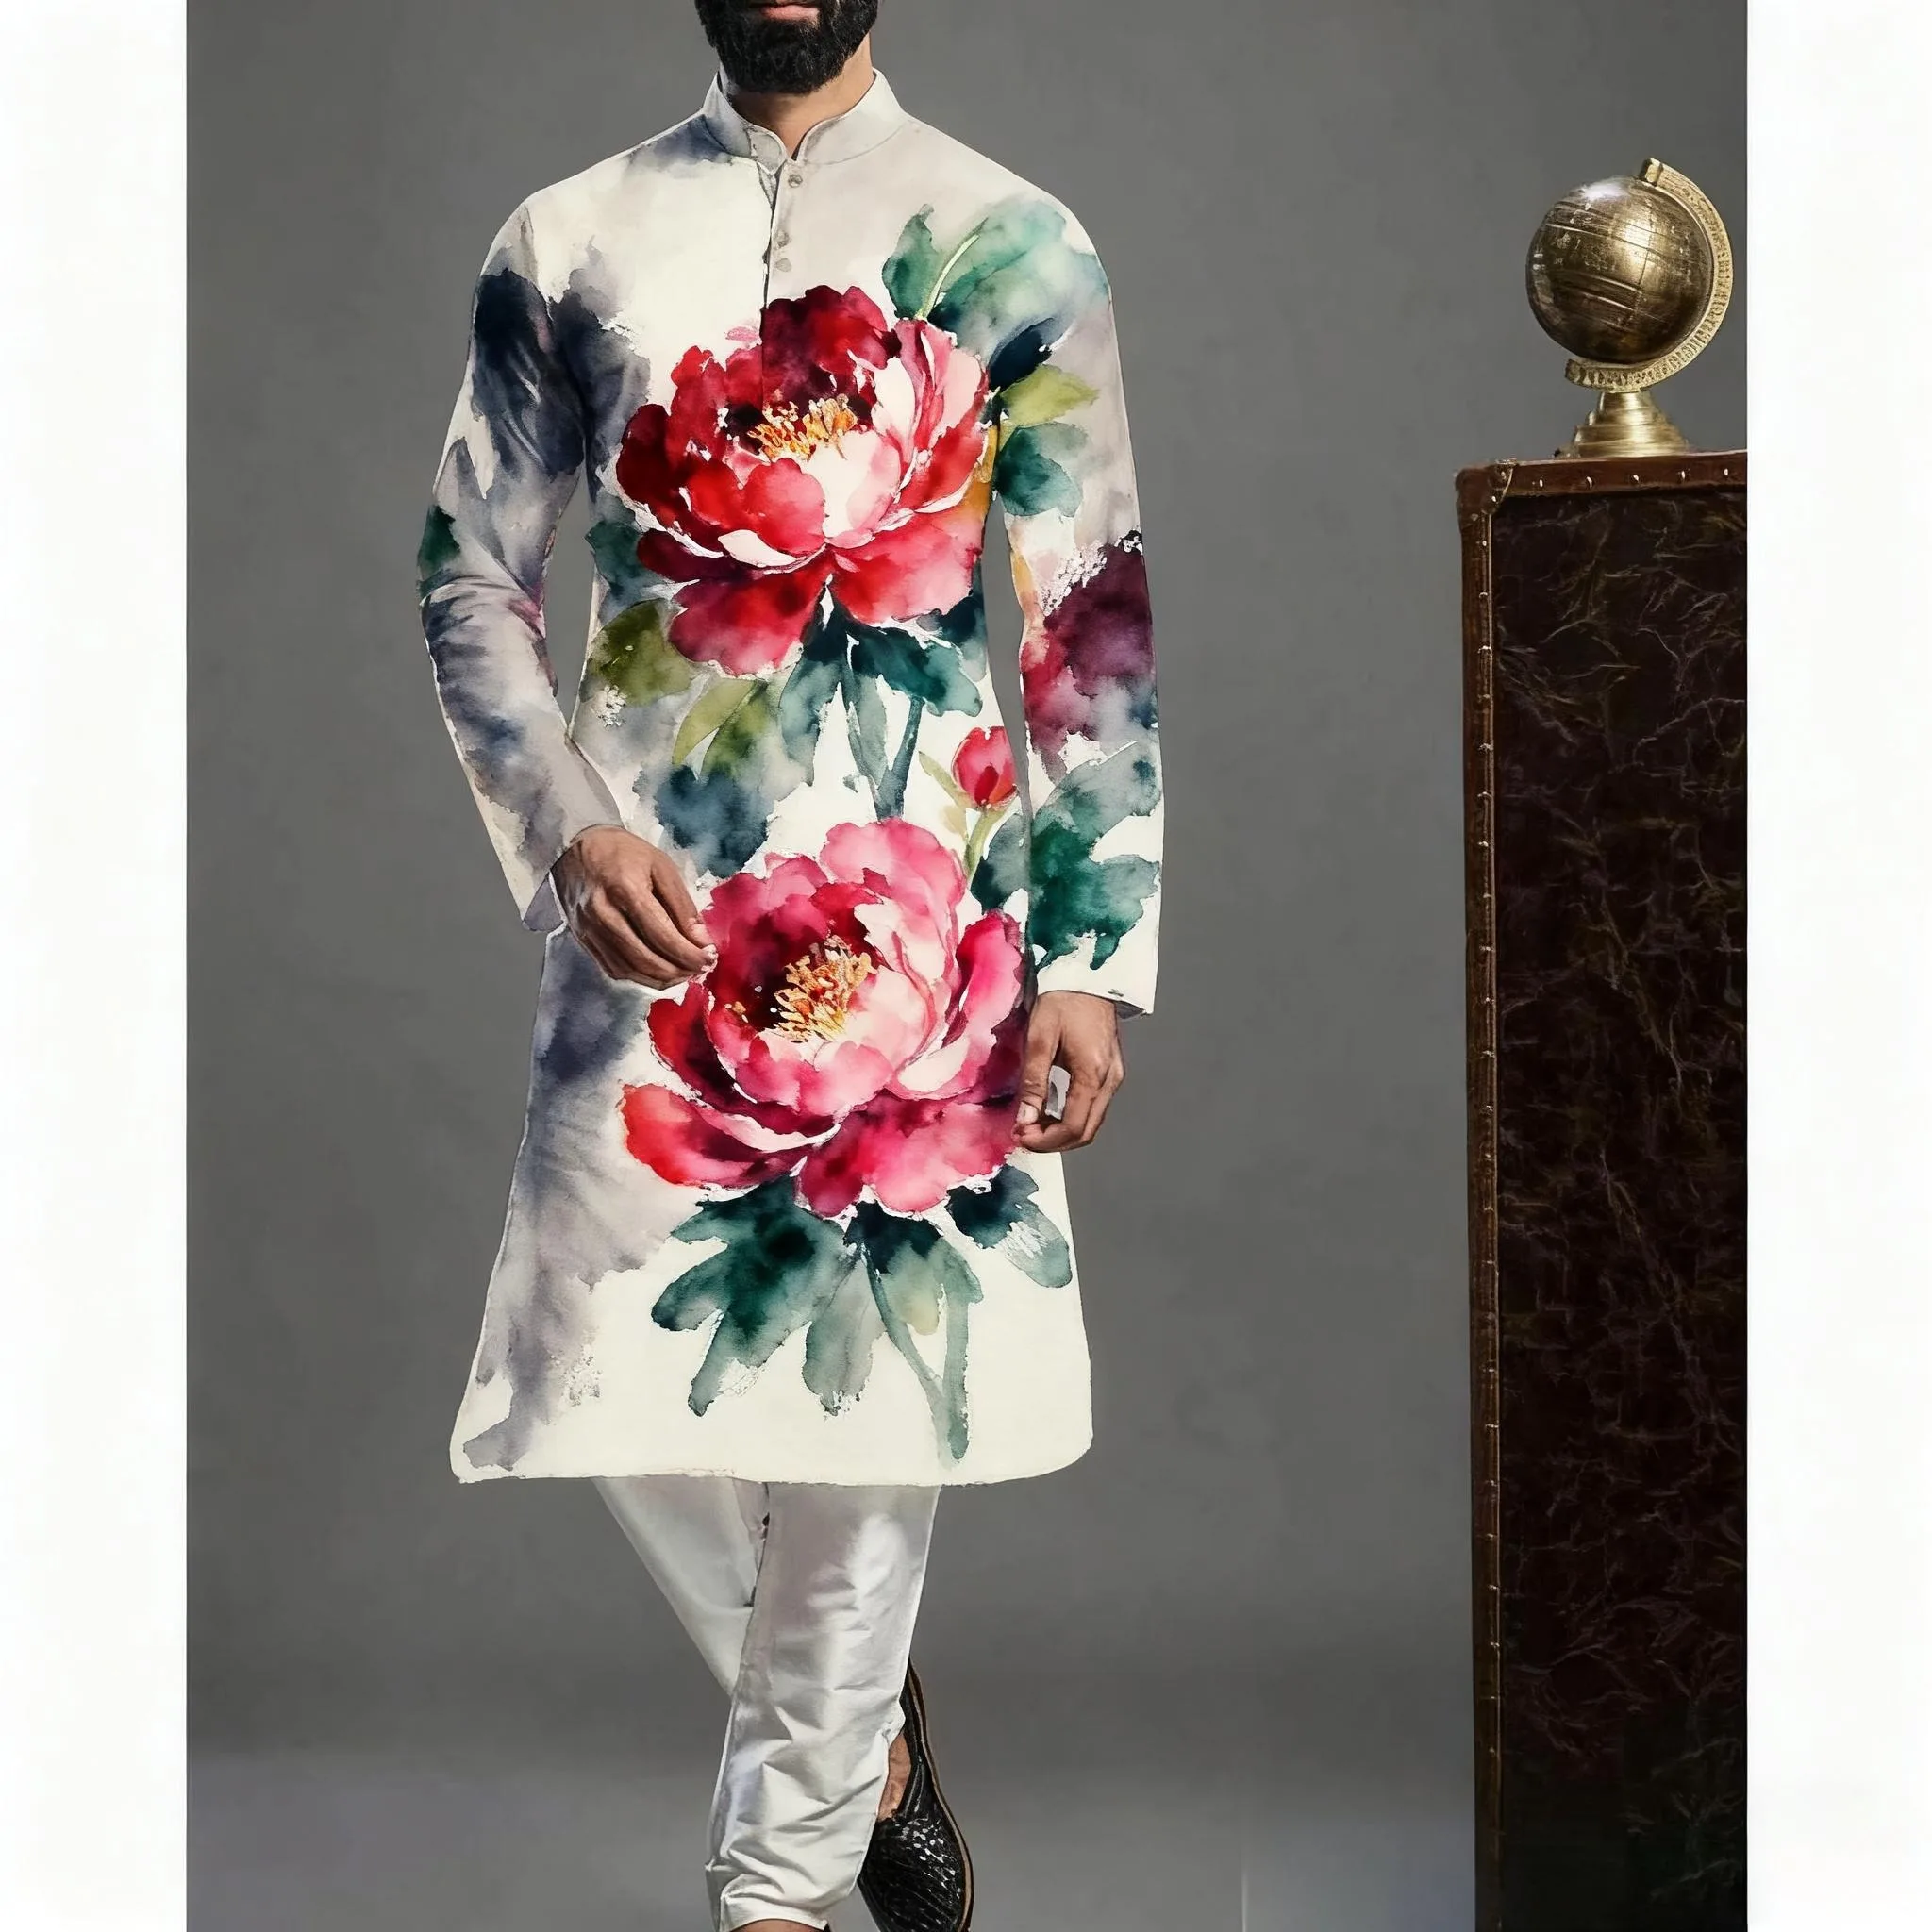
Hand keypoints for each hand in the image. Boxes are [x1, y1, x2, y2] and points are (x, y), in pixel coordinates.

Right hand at [551, 825, 715, 988]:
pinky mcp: (582, 940)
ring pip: (629, 969)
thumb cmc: (623, 853)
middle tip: (700, 969)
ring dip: (660, 979)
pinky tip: (658, 974)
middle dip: (678, 970)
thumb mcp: (661, 867)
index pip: (661, 934)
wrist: (575, 848)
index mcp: (625, 890)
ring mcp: (589, 930)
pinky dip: (640, 977)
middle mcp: (603, 914)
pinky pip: (613, 969)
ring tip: (683, 974)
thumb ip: (682, 905)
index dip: (688, 953)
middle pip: (645, 958)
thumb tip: (701, 941)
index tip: (709, 959)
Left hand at [1014, 990, 1124, 1153]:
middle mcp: (1110, 1081)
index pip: (1073, 1127)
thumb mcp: (1039, 1040)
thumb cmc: (1061, 1002)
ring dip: (1062, 1132)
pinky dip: (1072, 1118)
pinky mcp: (1111, 1072)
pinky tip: (1050, 1110)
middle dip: (1053, 1141)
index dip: (1045, 1140)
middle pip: (1086, 1132)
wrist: (1087, 976)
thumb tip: (1025, 1120)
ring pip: (1091, 1123)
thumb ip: (1033, 1083)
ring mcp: (1114, 1077)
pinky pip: (1094, 1108)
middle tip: (1023, 1133)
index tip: (1019, 1135)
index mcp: (1093, 1074)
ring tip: (1032, 1123)